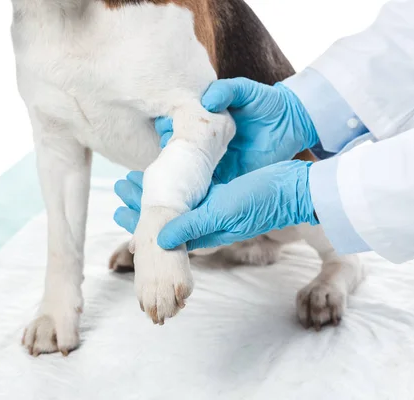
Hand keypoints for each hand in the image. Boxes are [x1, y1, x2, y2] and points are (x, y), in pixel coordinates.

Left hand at [115, 161, 317, 250]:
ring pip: (174, 201)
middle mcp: (205, 221)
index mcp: (203, 231)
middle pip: (164, 215)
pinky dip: (173, 181)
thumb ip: (191, 226)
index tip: (119, 207)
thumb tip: (157, 239)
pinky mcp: (221, 192)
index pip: (163, 231)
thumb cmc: (261, 201)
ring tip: (132, 178)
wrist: (294, 188)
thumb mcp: (222, 212)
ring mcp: (212, 206)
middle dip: (140, 203)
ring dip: (153, 190)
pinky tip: (163, 171)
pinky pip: (189, 188)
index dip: (138, 221)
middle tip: (119, 187)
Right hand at [156, 78, 318, 180]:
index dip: (168, 126)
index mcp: (206, 123)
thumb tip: (206, 103)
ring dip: (179, 171)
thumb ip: (226, 91)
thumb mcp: (246, 91)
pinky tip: (186, 187)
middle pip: (181, 150)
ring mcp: (217, 162)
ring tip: (169, 169)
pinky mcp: (229, 177)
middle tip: (166, 148)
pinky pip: (210, 186)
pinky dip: (198, 187)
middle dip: (169, 150)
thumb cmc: (268, 103)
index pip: (181, 126)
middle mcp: (207, 144)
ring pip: (191, 170)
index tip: (164, 125)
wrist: (292, 123)